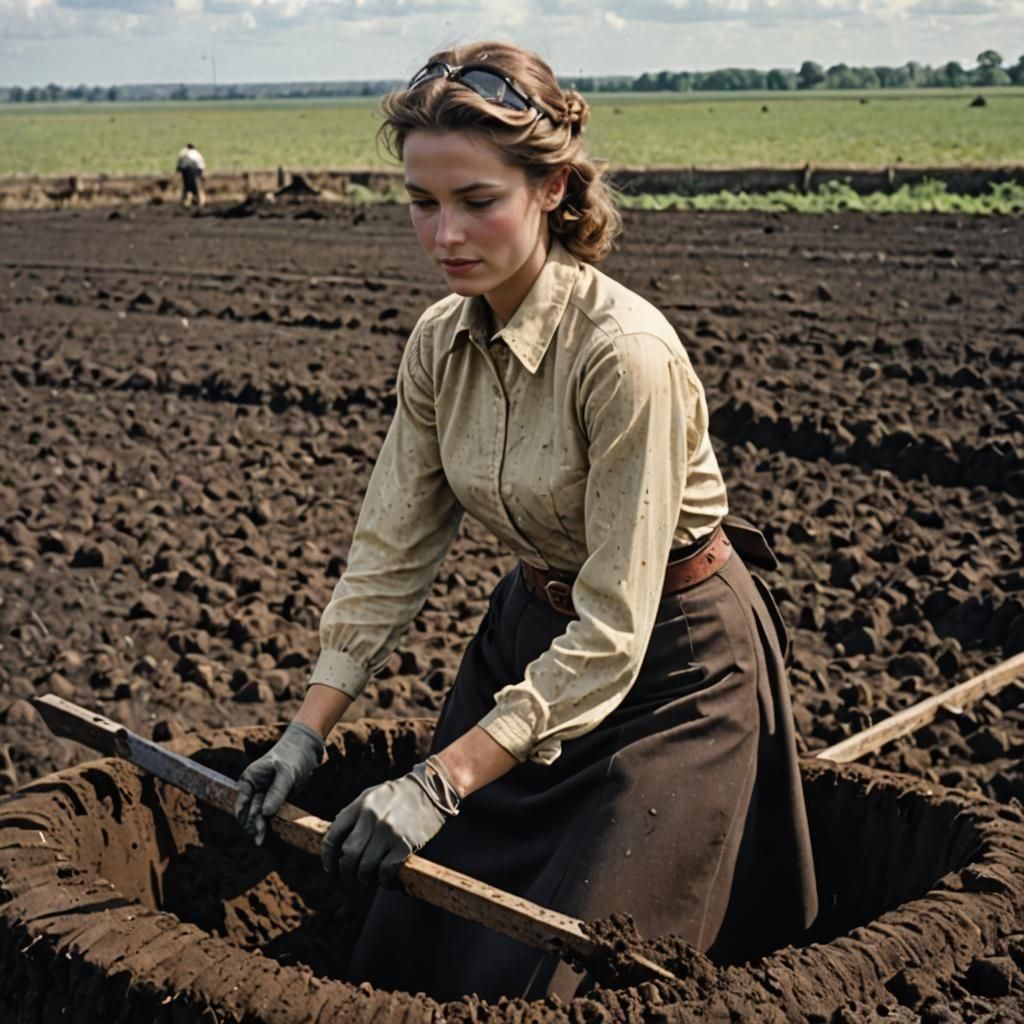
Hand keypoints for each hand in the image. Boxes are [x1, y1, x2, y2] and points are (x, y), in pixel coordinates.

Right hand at [234, 721, 324, 844]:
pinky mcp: (276, 799)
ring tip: (261, 840)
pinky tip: (269, 835)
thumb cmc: (293, 756)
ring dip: (260, 826)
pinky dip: (269, 823)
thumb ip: (277, 792)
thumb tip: (265, 813)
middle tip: (260, 838)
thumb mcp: (286, 772)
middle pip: (250, 811)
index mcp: (250, 779)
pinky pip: (270, 814)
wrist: (307, 749)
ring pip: (259, 815)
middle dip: (253, 824)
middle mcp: (254, 788)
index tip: (252, 828)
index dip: (245, 816)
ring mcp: (265, 794)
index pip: (243, 802)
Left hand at [321, 756, 460, 887]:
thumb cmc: (398, 795)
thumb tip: (334, 837)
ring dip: (363, 877)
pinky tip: (386, 880)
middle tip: (349, 876)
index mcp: (360, 805)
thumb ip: (353, 814)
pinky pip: (386, 871)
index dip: (328, 857)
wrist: (431, 789)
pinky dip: (384, 881)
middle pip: (348, 855)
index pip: (333, 836)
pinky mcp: (405, 844)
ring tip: (367, 878)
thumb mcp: (371, 795)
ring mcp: (388, 832)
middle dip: (346, 870)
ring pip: (365, 866)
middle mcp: (371, 818)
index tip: (331, 868)